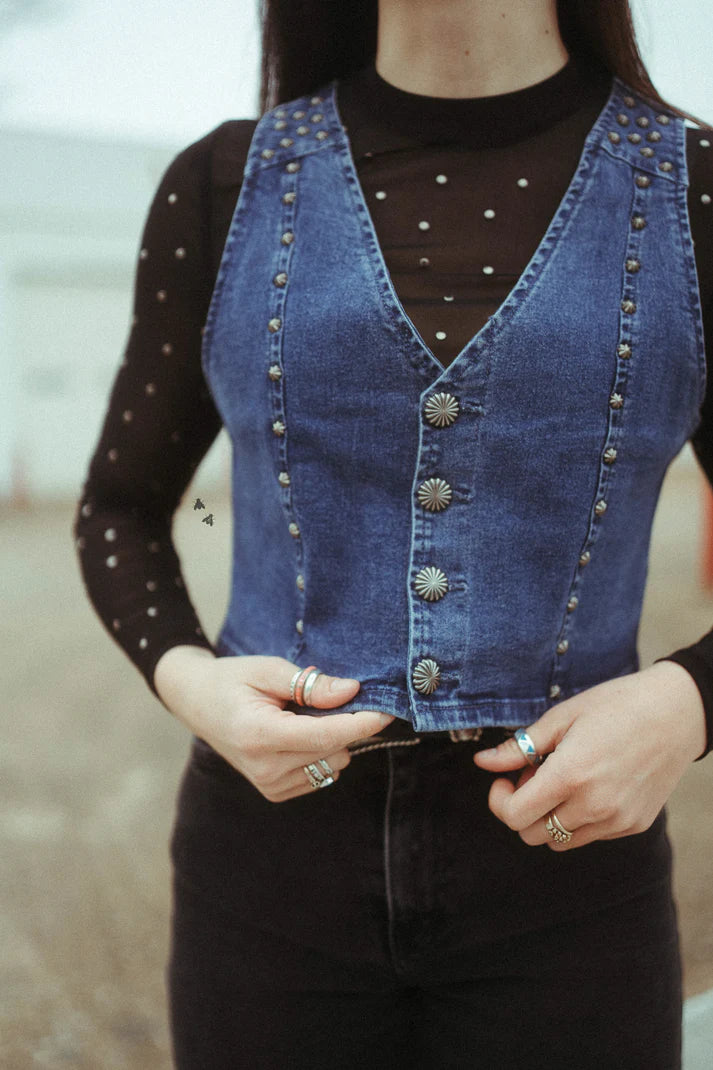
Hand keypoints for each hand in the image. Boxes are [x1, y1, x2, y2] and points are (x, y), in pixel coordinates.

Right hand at [156, 647, 394, 801]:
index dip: (361, 724)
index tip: (388, 711)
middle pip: (333, 750)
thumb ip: (310, 685)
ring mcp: (268, 785)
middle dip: (346, 724)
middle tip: (327, 696)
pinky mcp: (274, 792)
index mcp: (259, 734)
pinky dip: (321, 753)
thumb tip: (352, 691)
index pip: (325, 736)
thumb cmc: (232, 679)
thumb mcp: (268, 670)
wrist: (196, 702)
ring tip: (302, 715)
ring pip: (332, 764)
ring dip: (333, 739)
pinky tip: (298, 734)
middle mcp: (264, 768)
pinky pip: (321, 774)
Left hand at [473, 660, 706, 850]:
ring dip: (548, 816)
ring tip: (563, 780)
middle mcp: (594, 806)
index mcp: (571, 775)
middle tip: (535, 774)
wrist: (676, 713)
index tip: (504, 779)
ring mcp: (616, 821)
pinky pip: (589, 835)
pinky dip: (577, 818)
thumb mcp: (561, 717)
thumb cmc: (616, 706)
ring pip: (558, 841)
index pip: (514, 816)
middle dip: (522, 807)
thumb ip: (520, 746)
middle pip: (531, 834)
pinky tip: (589, 785)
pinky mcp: (632, 826)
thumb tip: (483, 763)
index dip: (499, 800)